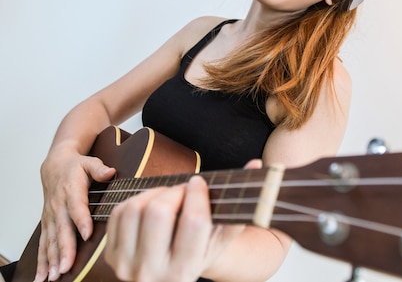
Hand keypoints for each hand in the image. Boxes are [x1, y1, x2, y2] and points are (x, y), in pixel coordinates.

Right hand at [36, 149, 115, 281]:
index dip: (82, 220)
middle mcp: (58, 206)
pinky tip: (44, 276)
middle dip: (64, 249)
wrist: (54, 165)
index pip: (77, 207)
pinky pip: (43, 243)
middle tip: (66, 267)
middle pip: (62, 229)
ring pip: (50, 240)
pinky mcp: (47, 223)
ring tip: (54, 276)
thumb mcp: (89, 162)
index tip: (87, 234)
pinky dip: (42, 260)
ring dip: (51, 259)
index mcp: (71, 190)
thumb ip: (99, 168)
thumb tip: (110, 172)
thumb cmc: (75, 166)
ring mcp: (51, 216)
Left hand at [105, 159, 262, 281]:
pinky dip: (136, 200)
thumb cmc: (196, 256)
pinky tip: (150, 205)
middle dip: (174, 192)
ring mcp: (127, 265)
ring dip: (154, 193)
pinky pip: (119, 212)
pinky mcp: (111, 255)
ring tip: (168, 197)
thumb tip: (257, 163)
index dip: (197, 194)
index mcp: (185, 271)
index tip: (199, 182)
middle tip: (183, 190)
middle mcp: (153, 273)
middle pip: (160, 213)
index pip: (194, 222)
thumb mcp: (218, 241)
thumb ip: (238, 207)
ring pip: (136, 208)